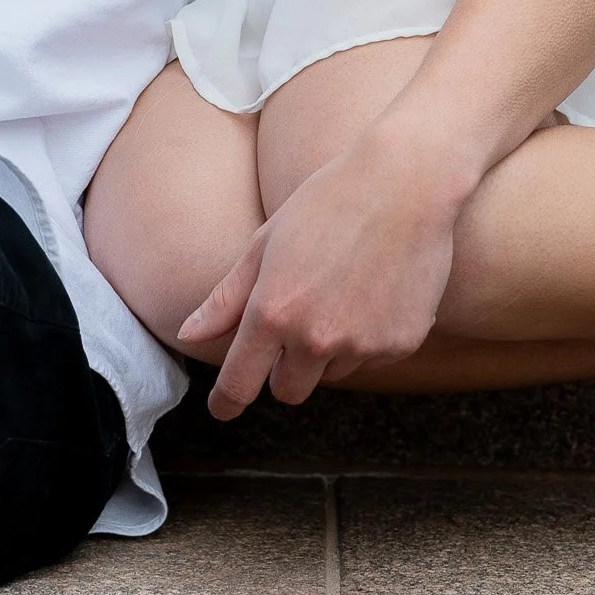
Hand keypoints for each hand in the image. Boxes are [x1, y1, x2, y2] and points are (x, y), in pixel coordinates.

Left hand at [178, 128, 465, 417]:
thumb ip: (226, 299)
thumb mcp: (265, 243)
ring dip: (327, 351)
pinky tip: (373, 289)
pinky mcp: (401, 343)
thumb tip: (189, 335)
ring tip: (340, 290)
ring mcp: (362, 344)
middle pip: (289, 390)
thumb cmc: (327, 203)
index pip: (241, 382)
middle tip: (295, 324)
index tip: (222, 410)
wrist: (406, 184)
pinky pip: (371, 358)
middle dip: (284, 370)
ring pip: (332, 374)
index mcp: (273, 311)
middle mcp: (316, 337)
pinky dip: (367, 337)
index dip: (227, 402)